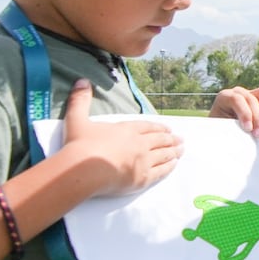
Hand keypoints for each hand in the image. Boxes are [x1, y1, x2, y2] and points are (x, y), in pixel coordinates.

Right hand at [63, 79, 182, 194]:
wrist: (83, 169)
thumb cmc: (80, 144)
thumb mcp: (77, 119)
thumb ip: (80, 100)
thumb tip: (82, 81)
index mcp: (126, 129)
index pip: (147, 126)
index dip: (158, 127)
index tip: (167, 129)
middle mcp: (139, 143)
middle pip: (159, 140)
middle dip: (170, 139)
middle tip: (180, 139)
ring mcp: (143, 161)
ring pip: (164, 154)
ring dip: (174, 151)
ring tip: (181, 150)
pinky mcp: (143, 178)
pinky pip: (161, 171)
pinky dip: (170, 167)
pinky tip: (174, 164)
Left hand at [209, 85, 258, 135]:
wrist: (225, 129)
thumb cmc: (223, 130)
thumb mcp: (223, 130)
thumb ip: (232, 129)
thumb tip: (245, 133)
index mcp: (224, 97)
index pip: (237, 99)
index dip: (245, 114)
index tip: (248, 129)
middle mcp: (238, 92)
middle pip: (252, 99)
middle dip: (257, 118)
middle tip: (258, 134)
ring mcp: (250, 93)